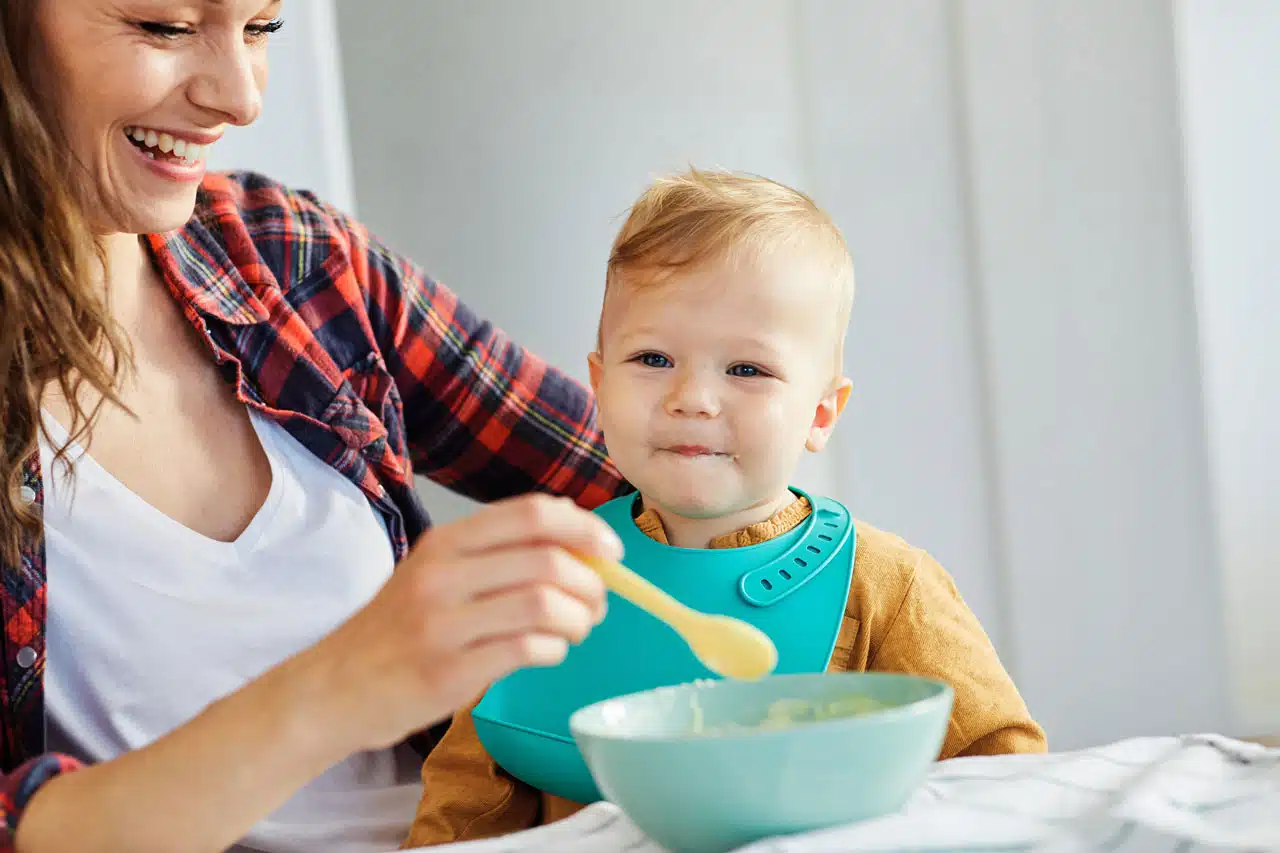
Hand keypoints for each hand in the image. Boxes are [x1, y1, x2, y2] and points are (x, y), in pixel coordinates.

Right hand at [302, 493, 621, 751]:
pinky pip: (528, 649)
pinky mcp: (448, 672)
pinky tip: (547, 653)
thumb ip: (497, 556)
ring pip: (545, 605)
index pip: (532, 514)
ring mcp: (443, 625)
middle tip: (598, 602)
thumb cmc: (396, 630)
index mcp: (445, 543)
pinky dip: (554, 650)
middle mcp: (442, 575)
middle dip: (592, 582)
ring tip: (577, 629)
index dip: (585, 528)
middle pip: (547, 559)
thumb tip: (581, 543)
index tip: (612, 550)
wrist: (331, 689)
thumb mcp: (435, 574)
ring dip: (579, 619)